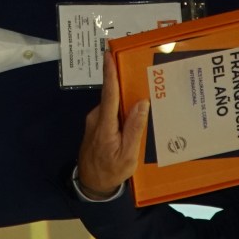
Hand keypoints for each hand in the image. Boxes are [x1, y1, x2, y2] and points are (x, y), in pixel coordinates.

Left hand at [78, 52, 149, 198]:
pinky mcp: (97, 126)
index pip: (108, 93)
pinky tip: (136, 116)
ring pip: (113, 105)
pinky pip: (112, 112)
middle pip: (113, 95)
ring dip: (126, 100)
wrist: (91, 185)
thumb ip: (134, 129)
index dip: (109, 72)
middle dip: (126, 82)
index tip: (108, 53)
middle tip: (143, 70)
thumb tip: (141, 103)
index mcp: (105, 125)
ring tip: (147, 95)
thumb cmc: (111, 171)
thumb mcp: (128, 155)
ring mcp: (95, 121)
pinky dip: (123, 111)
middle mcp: (97, 118)